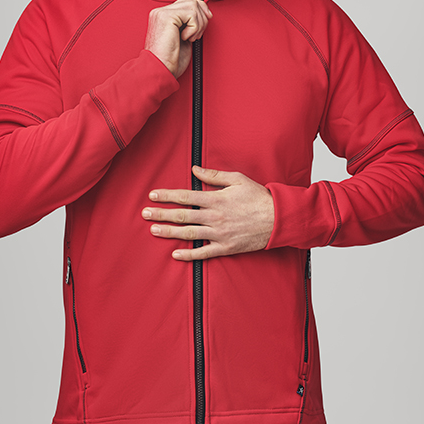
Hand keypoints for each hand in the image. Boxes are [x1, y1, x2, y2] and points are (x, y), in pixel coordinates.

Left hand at [141, 166, 274, 259]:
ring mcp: (219, 234)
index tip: (153, 195)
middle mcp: (215, 216)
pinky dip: (189, 254)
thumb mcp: (237, 179)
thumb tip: (195, 169)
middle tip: (145, 214)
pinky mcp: (226, 247)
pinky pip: (204, 252)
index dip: (167, 196)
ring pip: (189, 234)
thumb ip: (214, 175)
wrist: (278, 219)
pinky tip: (175, 254)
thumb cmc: (259, 197)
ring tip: (153, 230)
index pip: (185, 196)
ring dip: (169, 232)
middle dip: (161, 214)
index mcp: (216, 199)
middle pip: (182, 216)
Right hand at [145, 0, 211, 78]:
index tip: (206, 21)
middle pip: (191, 1)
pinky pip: (191, 14)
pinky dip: (194, 28)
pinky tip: (185, 38)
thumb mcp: (183, 37)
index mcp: (162, 16)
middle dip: (202, 17)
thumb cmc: (169, 60)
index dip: (200, 10)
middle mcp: (160, 12)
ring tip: (191, 38)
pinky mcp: (166, 16)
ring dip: (199, 24)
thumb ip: (189, 24)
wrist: (159, 69)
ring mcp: (162, 12)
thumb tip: (204, 14)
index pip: (186, 2)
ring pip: (193, 6)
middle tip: (198, 35)